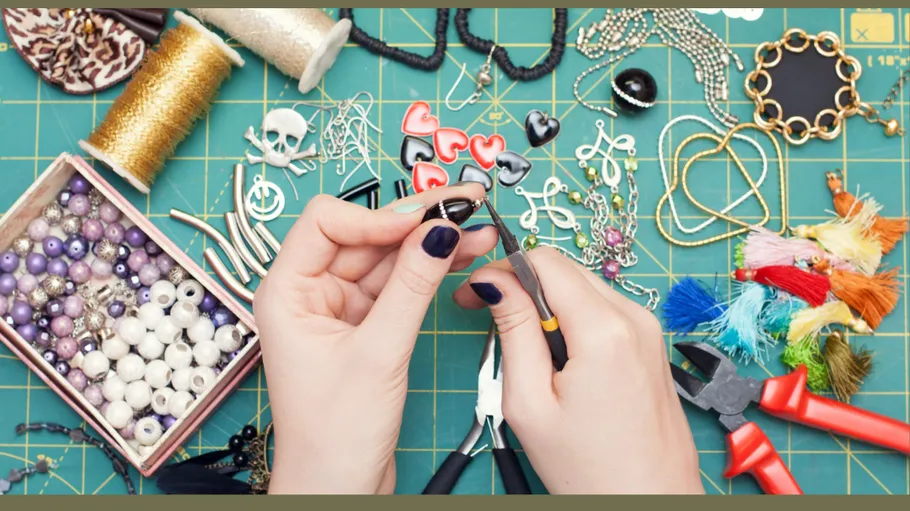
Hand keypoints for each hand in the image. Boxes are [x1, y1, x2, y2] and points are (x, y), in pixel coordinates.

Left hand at [255, 183, 495, 493]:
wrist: (339, 488)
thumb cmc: (333, 436)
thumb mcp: (378, 354)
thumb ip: (411, 287)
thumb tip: (438, 231)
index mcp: (287, 291)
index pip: (326, 222)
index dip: (376, 215)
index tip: (422, 222)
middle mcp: (311, 293)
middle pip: (365, 235)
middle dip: (417, 220)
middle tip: (465, 203)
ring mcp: (341, 308)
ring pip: (388, 258)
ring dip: (432, 242)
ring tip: (479, 229)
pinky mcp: (367, 326)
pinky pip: (400, 284)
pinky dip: (430, 270)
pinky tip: (462, 255)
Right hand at [453, 248, 703, 493]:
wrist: (650, 503)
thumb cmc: (590, 470)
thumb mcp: (530, 402)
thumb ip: (512, 331)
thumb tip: (494, 282)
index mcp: (604, 329)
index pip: (544, 261)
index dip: (500, 269)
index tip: (473, 293)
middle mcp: (634, 317)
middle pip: (564, 270)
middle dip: (519, 284)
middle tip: (485, 313)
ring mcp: (648, 329)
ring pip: (582, 288)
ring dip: (545, 304)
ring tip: (522, 347)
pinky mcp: (651, 344)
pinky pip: (602, 311)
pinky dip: (571, 320)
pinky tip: (555, 357)